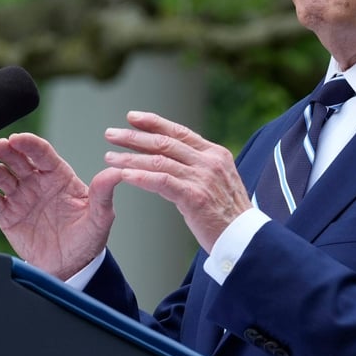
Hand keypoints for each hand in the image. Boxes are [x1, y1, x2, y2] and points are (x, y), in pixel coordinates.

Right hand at [0, 132, 121, 279]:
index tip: (19, 139)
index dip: (30, 144)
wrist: (71, 266)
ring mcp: (21, 197)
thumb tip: (116, 172)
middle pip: (20, 160)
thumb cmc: (88, 238)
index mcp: (60, 176)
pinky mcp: (7, 215)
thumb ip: (104, 193)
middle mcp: (38, 182)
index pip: (44, 154)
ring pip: (4, 177)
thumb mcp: (101, 216)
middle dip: (8, 151)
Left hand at [103, 111, 252, 251]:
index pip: (180, 132)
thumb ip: (198, 168)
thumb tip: (171, 162)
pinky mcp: (195, 196)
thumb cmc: (229, 215)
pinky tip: (123, 175)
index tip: (132, 117)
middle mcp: (210, 161)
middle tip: (110, 134)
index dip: (154, 123)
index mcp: (215, 154)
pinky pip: (162, 181)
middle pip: (165, 142)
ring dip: (130, 158)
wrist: (246, 238)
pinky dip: (141, 176)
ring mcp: (203, 178)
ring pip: (159, 161)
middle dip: (134, 137)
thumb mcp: (217, 182)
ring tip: (109, 157)